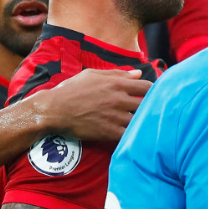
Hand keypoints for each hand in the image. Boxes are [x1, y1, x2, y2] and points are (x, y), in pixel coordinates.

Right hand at [34, 68, 150, 140]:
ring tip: (144, 122)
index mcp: (116, 83)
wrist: (55, 110)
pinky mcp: (111, 132)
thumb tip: (137, 73)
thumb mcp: (92, 74)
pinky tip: (134, 133)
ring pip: (141, 120)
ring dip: (143, 121)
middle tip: (150, 109)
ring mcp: (116, 117)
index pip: (147, 87)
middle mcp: (119, 99)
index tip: (151, 95)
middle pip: (148, 103)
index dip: (152, 91)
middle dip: (151, 106)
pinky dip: (135, 134)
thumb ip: (117, 73)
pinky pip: (131, 134)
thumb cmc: (72, 89)